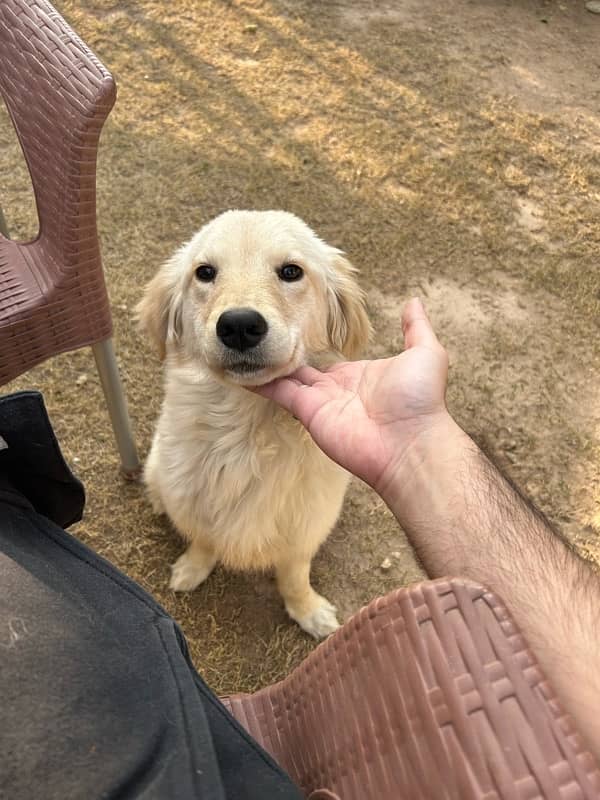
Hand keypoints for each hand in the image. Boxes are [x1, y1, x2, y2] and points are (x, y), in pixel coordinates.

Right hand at [254, 298, 450, 494]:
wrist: (410, 442)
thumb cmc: (420, 401)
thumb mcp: (426, 353)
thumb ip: (416, 328)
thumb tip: (413, 301)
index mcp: (358, 374)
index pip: (327, 358)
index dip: (309, 344)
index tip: (289, 325)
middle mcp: (335, 388)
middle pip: (301, 367)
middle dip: (281, 351)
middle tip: (259, 331)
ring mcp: (320, 400)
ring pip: (285, 377)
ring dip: (266, 362)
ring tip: (242, 343)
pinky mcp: (307, 411)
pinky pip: (279, 393)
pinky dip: (259, 382)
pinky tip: (239, 369)